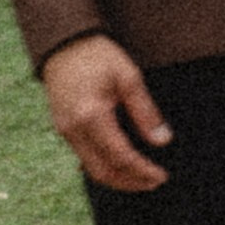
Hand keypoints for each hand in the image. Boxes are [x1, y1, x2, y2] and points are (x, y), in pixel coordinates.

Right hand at [41, 33, 172, 191]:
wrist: (63, 42)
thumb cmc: (98, 55)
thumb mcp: (128, 77)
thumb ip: (145, 111)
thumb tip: (162, 140)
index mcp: (91, 116)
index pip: (121, 157)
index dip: (143, 171)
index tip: (162, 176)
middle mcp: (74, 129)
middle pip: (103, 172)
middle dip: (131, 182)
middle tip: (154, 182)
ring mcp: (65, 131)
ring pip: (91, 169)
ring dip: (117, 179)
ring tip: (141, 178)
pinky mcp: (62, 128)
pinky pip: (83, 157)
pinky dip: (103, 167)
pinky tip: (120, 166)